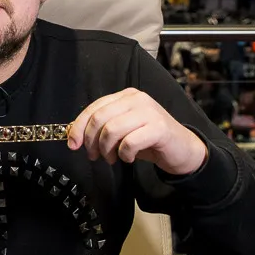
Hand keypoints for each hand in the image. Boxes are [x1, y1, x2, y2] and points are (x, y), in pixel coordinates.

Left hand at [66, 88, 206, 175]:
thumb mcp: (123, 129)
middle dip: (91, 141)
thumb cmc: (148, 139)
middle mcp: (137, 99)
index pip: (94, 108)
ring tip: (112, 158)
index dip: (79, 127)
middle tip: (94, 156)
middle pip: (99, 118)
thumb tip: (76, 136)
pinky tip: (129, 158)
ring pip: (112, 130)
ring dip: (107, 150)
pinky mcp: (158, 127)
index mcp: (125, 96)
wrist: (181, 149)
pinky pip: (129, 142)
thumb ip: (102, 127)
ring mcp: (149, 112)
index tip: (73, 144)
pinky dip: (124, 154)